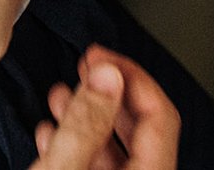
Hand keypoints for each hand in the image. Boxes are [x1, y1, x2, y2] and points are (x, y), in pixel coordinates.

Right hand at [30, 47, 179, 169]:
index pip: (161, 115)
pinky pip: (97, 166)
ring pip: (114, 147)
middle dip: (106, 90)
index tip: (102, 56)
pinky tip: (52, 133)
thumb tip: (106, 75)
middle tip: (87, 66)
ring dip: (87, 115)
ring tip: (62, 95)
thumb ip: (86, 124)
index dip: (132, 76)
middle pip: (139, 127)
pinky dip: (77, 143)